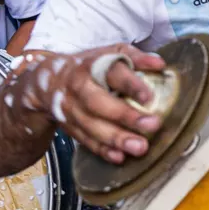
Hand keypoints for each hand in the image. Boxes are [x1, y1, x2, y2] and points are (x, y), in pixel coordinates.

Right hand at [10, 46, 165, 163]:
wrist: (49, 82)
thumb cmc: (91, 65)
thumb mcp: (111, 52)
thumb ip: (135, 57)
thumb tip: (159, 64)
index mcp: (92, 65)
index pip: (112, 73)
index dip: (130, 84)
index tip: (149, 97)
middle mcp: (79, 88)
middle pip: (99, 103)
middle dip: (125, 115)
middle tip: (152, 125)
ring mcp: (72, 110)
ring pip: (92, 126)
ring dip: (117, 138)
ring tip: (140, 147)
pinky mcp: (70, 127)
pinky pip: (85, 140)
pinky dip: (102, 150)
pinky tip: (119, 157)